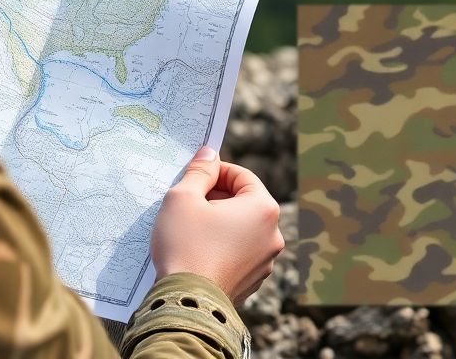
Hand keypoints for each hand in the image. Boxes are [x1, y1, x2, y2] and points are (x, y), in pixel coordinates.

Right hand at [151, 146, 284, 303]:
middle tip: (188, 203)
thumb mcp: (182, 198)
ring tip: (190, 228)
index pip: (242, 176)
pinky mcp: (253, 281)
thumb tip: (209, 153)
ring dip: (219, 223)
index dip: (215, 172)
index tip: (194, 177)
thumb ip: (199, 171)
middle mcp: (273, 234)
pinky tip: (198, 251)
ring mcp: (266, 261)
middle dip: (216, 198)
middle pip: (244, 202)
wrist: (186, 303)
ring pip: (242, 229)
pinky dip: (222, 246)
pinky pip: (239, 253)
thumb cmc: (185, 246)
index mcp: (263, 208)